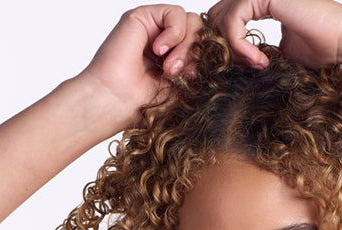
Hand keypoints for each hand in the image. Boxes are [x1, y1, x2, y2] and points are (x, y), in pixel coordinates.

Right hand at [79, 5, 202, 129]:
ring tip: (168, 68)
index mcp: (173, 59)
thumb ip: (200, 73)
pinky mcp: (142, 17)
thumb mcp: (182, 91)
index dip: (205, 58)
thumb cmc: (142, 104)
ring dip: (185, 46)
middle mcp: (163, 41)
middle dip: (195, 53)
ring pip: (190, 21)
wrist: (116, 102)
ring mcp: (153, 28)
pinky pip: (175, 13)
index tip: (195, 79)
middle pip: (199, 31)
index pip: (202, 46)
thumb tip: (225, 62)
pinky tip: (160, 51)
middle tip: (180, 74)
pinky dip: (174, 33)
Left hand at [207, 0, 341, 68]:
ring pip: (221, 18)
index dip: (227, 46)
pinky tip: (258, 60)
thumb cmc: (323, 47)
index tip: (245, 68)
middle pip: (217, 16)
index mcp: (264, 2)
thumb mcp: (281, 53)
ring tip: (254, 65)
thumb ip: (258, 52)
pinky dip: (240, 46)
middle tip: (244, 68)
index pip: (228, 19)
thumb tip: (237, 64)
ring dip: (233, 50)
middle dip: (222, 47)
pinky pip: (234, 22)